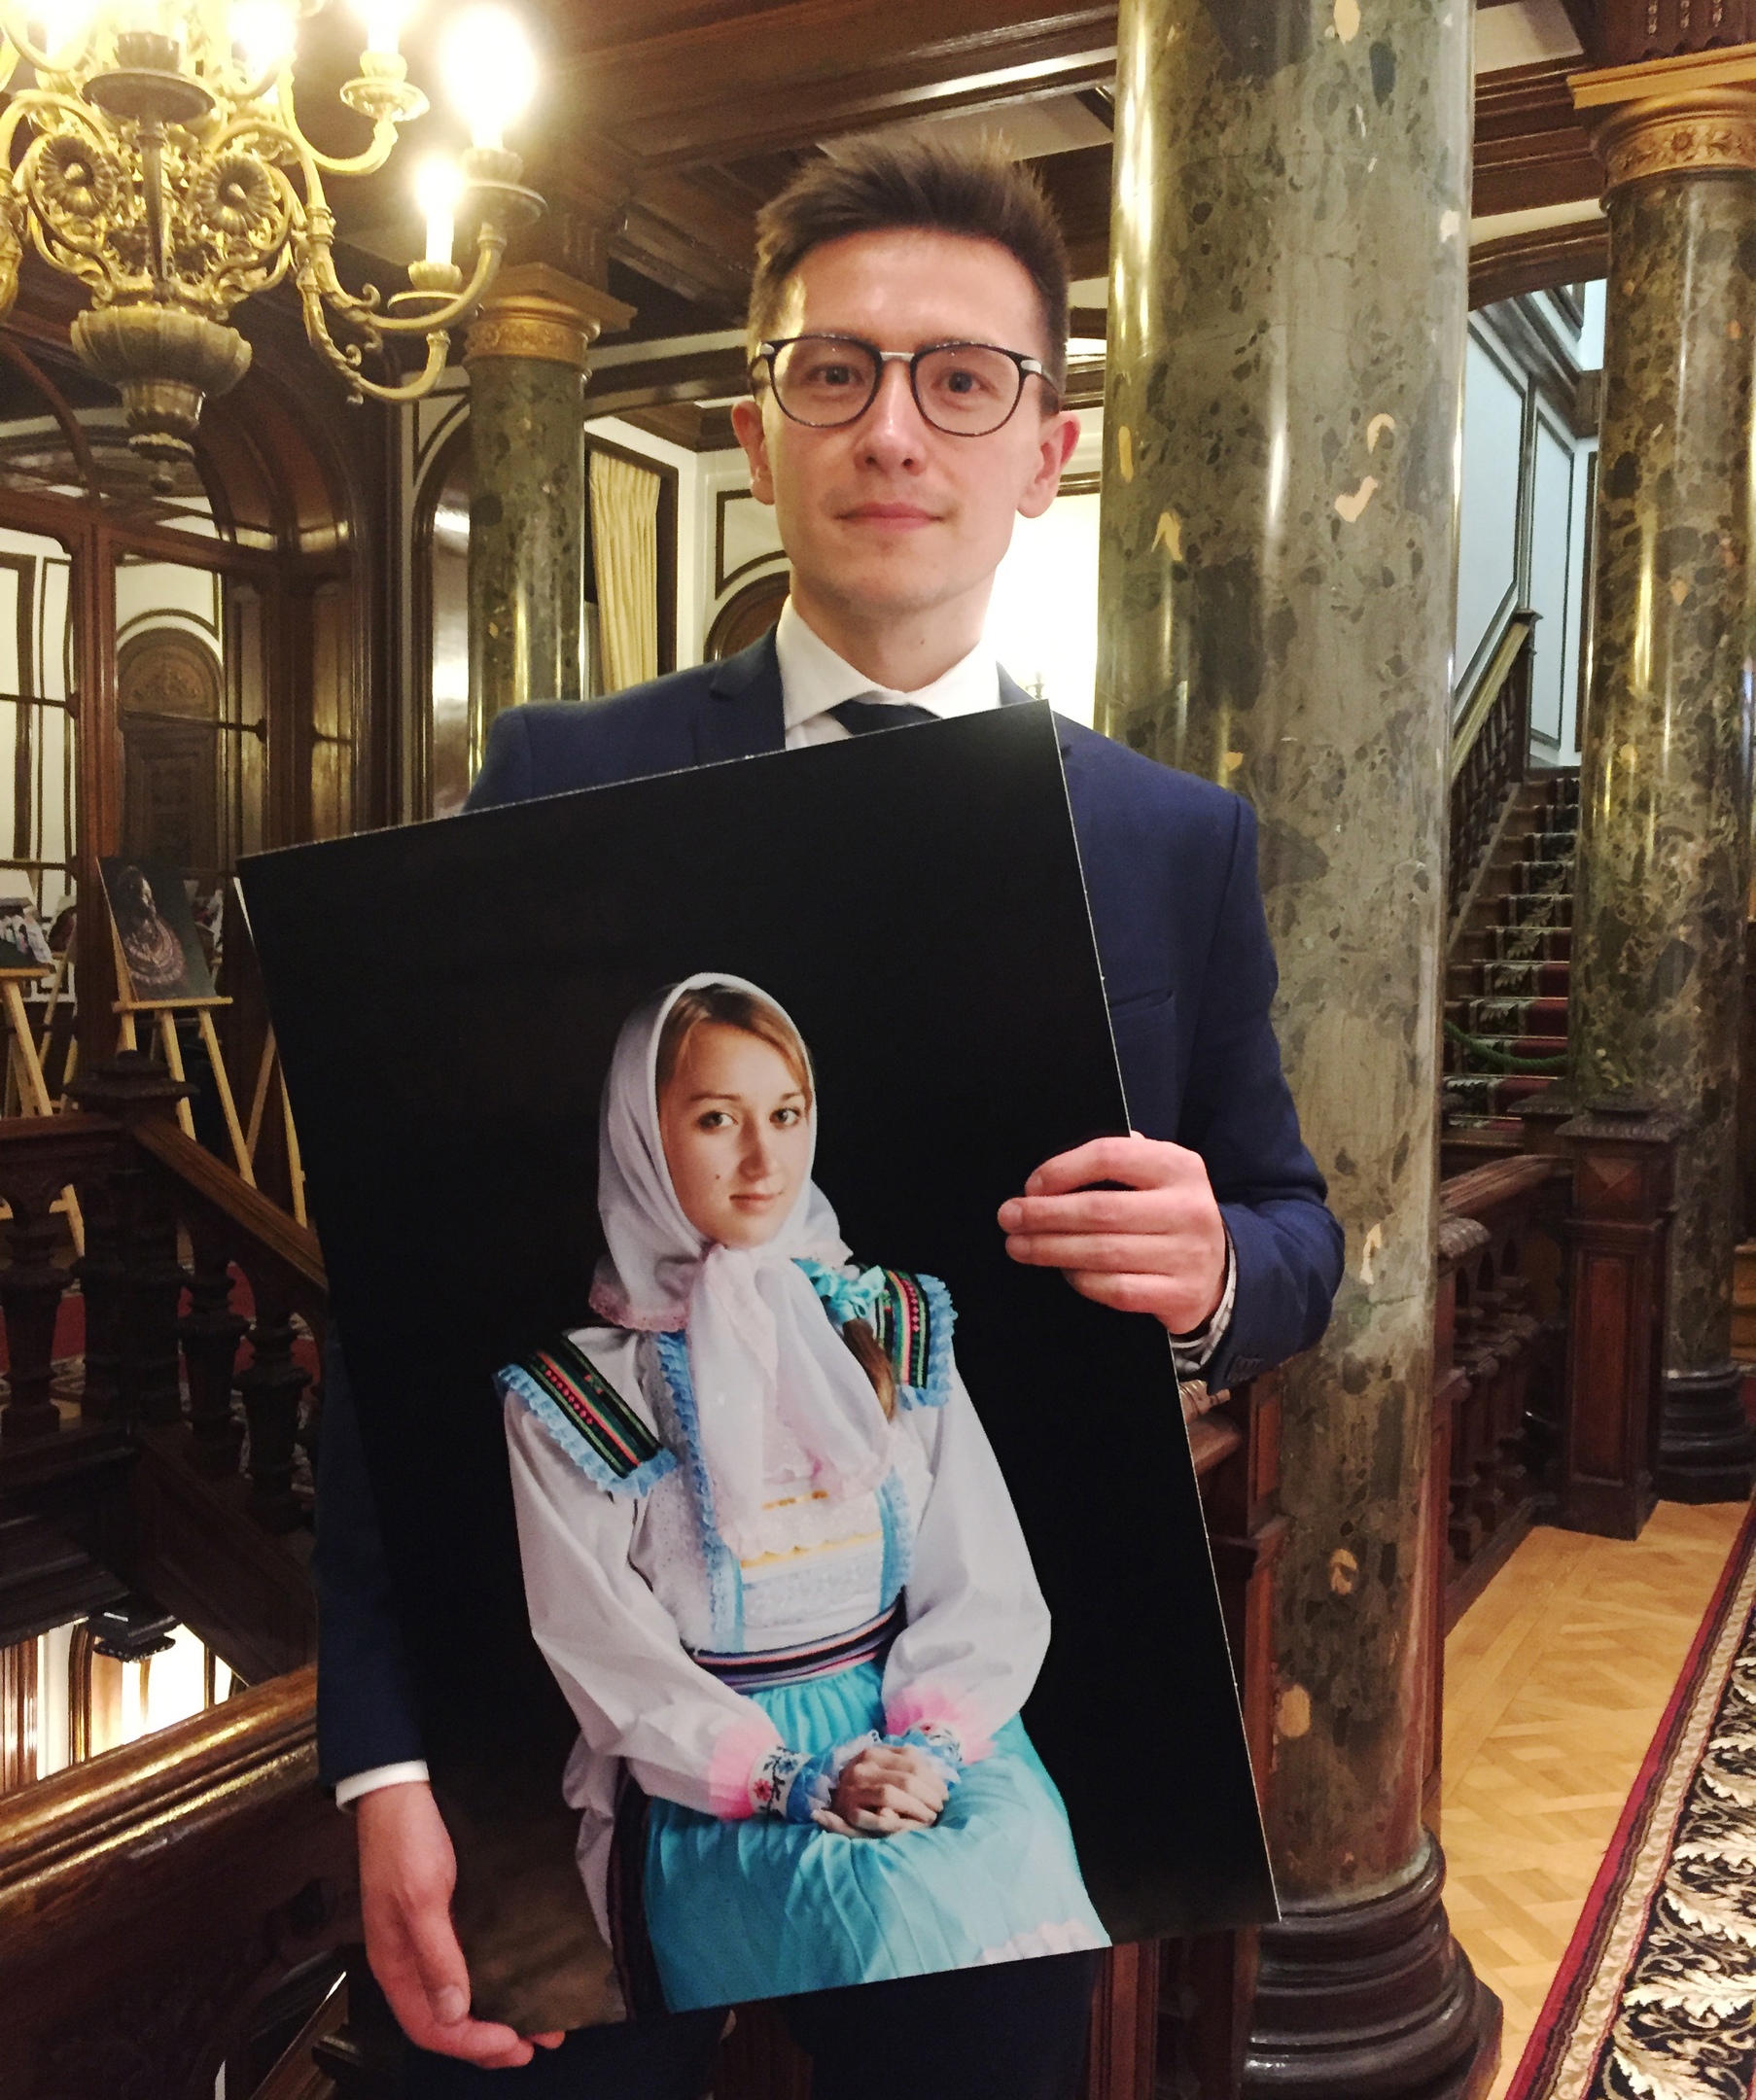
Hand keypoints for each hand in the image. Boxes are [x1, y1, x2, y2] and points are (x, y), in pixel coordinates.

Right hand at [356, 1780, 563, 2064]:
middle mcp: (411, 1958)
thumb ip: (436, 1956)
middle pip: (446, 2018)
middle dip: (488, 2039)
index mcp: (396, 1963)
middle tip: (533, 2044)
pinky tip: (519, 1976)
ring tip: (537, 2020)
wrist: (401, 1785)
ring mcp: (428, 1937)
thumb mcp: (421, 1898)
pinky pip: (470, 1961)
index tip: (512, 2043)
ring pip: (462, 1993)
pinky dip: (495, 1978)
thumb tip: (454, 2011)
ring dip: (497, 2011)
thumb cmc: (404, 1837)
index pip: (430, 2026)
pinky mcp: (447, 1914)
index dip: (471, 2043)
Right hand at [821, 1744, 947, 1836]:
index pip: (911, 1760)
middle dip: (929, 1794)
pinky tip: (912, 1828)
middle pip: (905, 1778)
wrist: (829, 1801)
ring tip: (931, 1817)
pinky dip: (898, 1824)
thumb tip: (939, 1774)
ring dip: (916, 1808)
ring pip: (891, 1795)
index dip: (933, 1777)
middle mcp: (862, 1767)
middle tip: (940, 1808)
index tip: (945, 1792)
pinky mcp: (849, 1813)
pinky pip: (877, 1819)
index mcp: (873, 1752)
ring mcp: (853, 1789)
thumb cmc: (865, 1785)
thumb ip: (904, 1764)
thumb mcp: (881, 1767)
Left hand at [998, 1133, 1226, 1332]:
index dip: (1062, 1169)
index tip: (1032, 1186)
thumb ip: (1117, 1162)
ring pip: (1103, 1252)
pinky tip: (1063, 1271)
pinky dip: (1082, 1280)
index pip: (1110, 1156)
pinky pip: (1115, 1289)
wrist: (1218, 1270)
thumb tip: (1048, 1178)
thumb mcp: (1157, 1176)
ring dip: (1051, 1249)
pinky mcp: (1180, 1295)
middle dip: (1044, 1215)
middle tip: (1009, 1217)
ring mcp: (1187, 1255)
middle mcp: (1188, 1208)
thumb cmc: (1168, 1215)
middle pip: (1099, 1209)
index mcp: (1179, 1166)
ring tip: (1020, 1246)